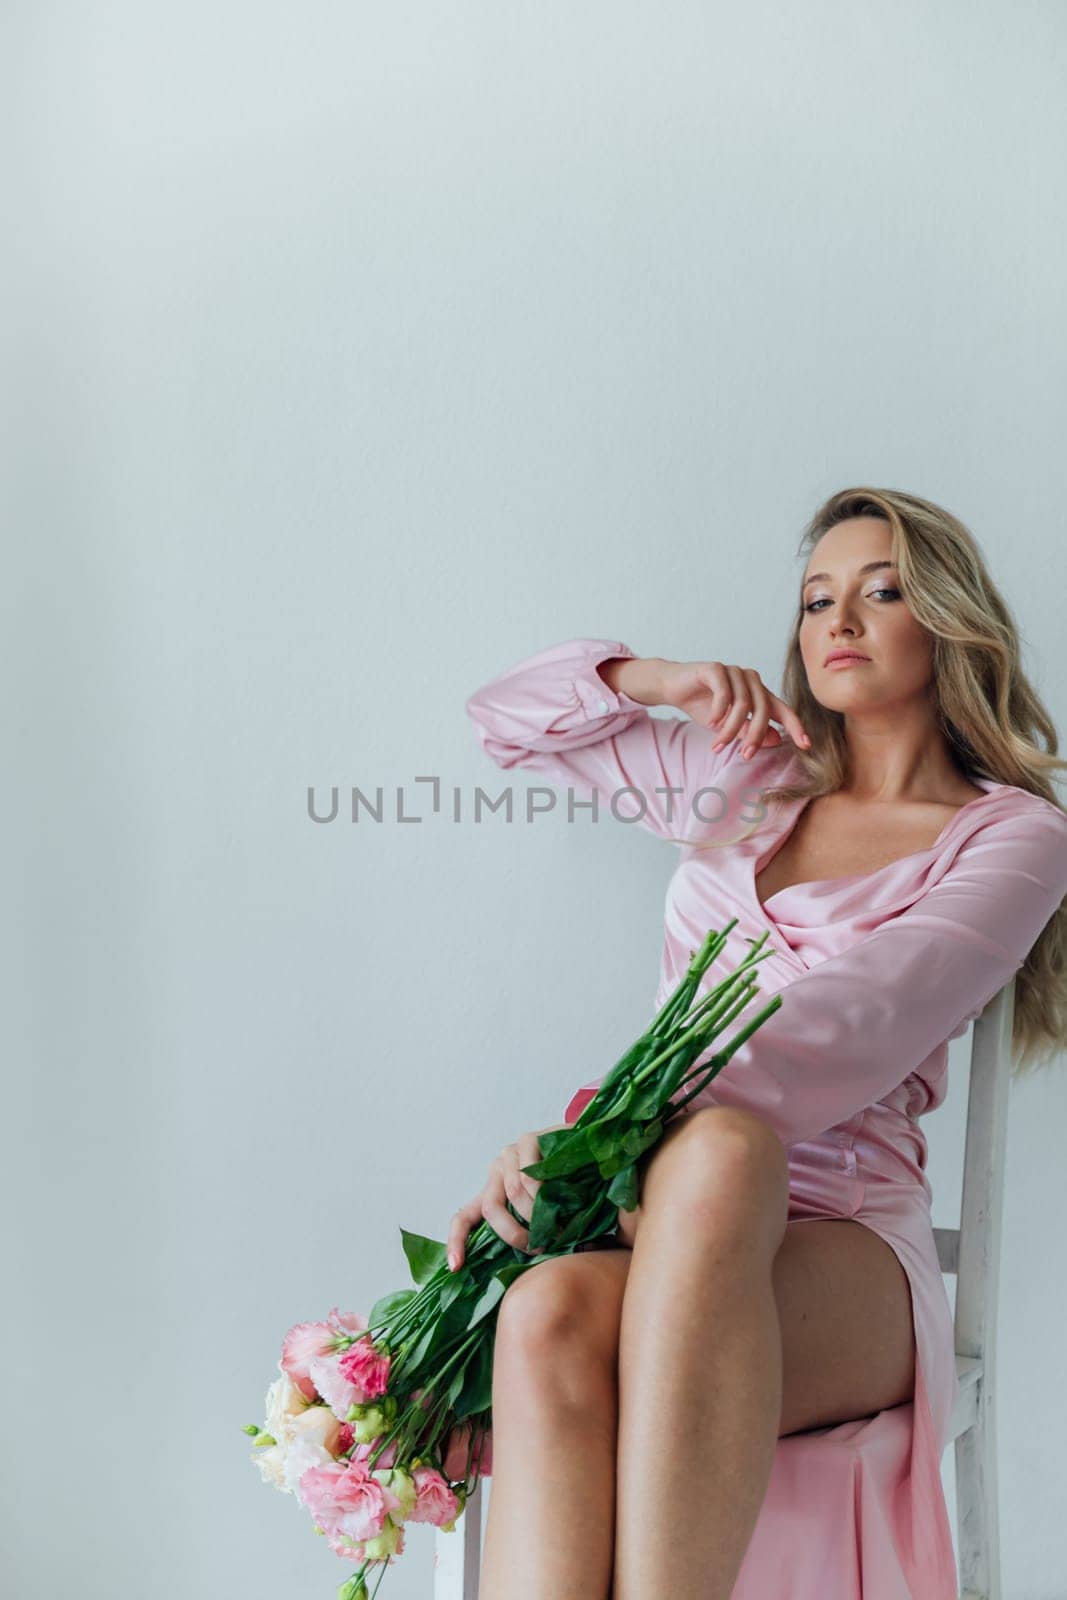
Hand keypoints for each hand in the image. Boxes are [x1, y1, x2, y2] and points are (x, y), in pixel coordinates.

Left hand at [447, 1124, 565, 1269]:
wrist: (592, 1148)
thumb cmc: (569, 1187)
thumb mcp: (545, 1213)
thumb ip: (531, 1232)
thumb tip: (528, 1266)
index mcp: (494, 1191)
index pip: (464, 1216)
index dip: (457, 1241)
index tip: (455, 1267)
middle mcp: (497, 1172)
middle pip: (491, 1209)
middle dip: (514, 1234)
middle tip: (538, 1248)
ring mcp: (510, 1155)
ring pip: (513, 1193)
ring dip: (536, 1217)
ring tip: (559, 1227)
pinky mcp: (527, 1141)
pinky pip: (529, 1176)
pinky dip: (543, 1195)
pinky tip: (560, 1199)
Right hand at [658, 660, 810, 757]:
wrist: (672, 687)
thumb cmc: (702, 705)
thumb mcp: (728, 725)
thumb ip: (750, 731)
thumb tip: (776, 740)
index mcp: (758, 693)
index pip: (782, 710)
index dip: (795, 727)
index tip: (806, 745)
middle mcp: (750, 680)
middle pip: (763, 709)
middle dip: (755, 735)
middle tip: (745, 756)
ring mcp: (734, 672)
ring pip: (742, 704)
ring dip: (731, 729)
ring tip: (718, 745)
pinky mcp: (716, 668)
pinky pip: (724, 693)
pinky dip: (719, 711)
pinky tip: (711, 722)